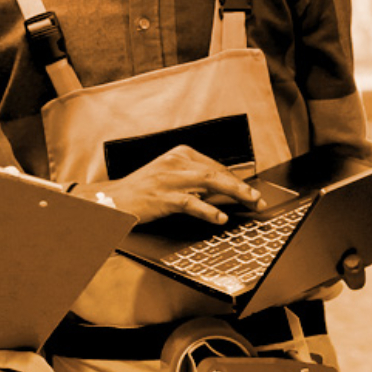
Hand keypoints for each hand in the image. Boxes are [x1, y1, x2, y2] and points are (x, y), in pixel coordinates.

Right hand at [92, 146, 263, 223]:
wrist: (113, 200)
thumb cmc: (144, 191)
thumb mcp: (172, 178)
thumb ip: (196, 181)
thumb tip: (228, 192)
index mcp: (181, 154)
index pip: (216, 166)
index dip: (237, 180)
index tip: (253, 193)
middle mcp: (176, 161)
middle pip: (216, 172)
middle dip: (241, 186)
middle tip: (258, 199)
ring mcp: (168, 178)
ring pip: (208, 182)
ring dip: (233, 193)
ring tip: (249, 202)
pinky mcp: (161, 196)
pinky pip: (190, 202)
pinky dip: (208, 209)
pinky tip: (220, 217)